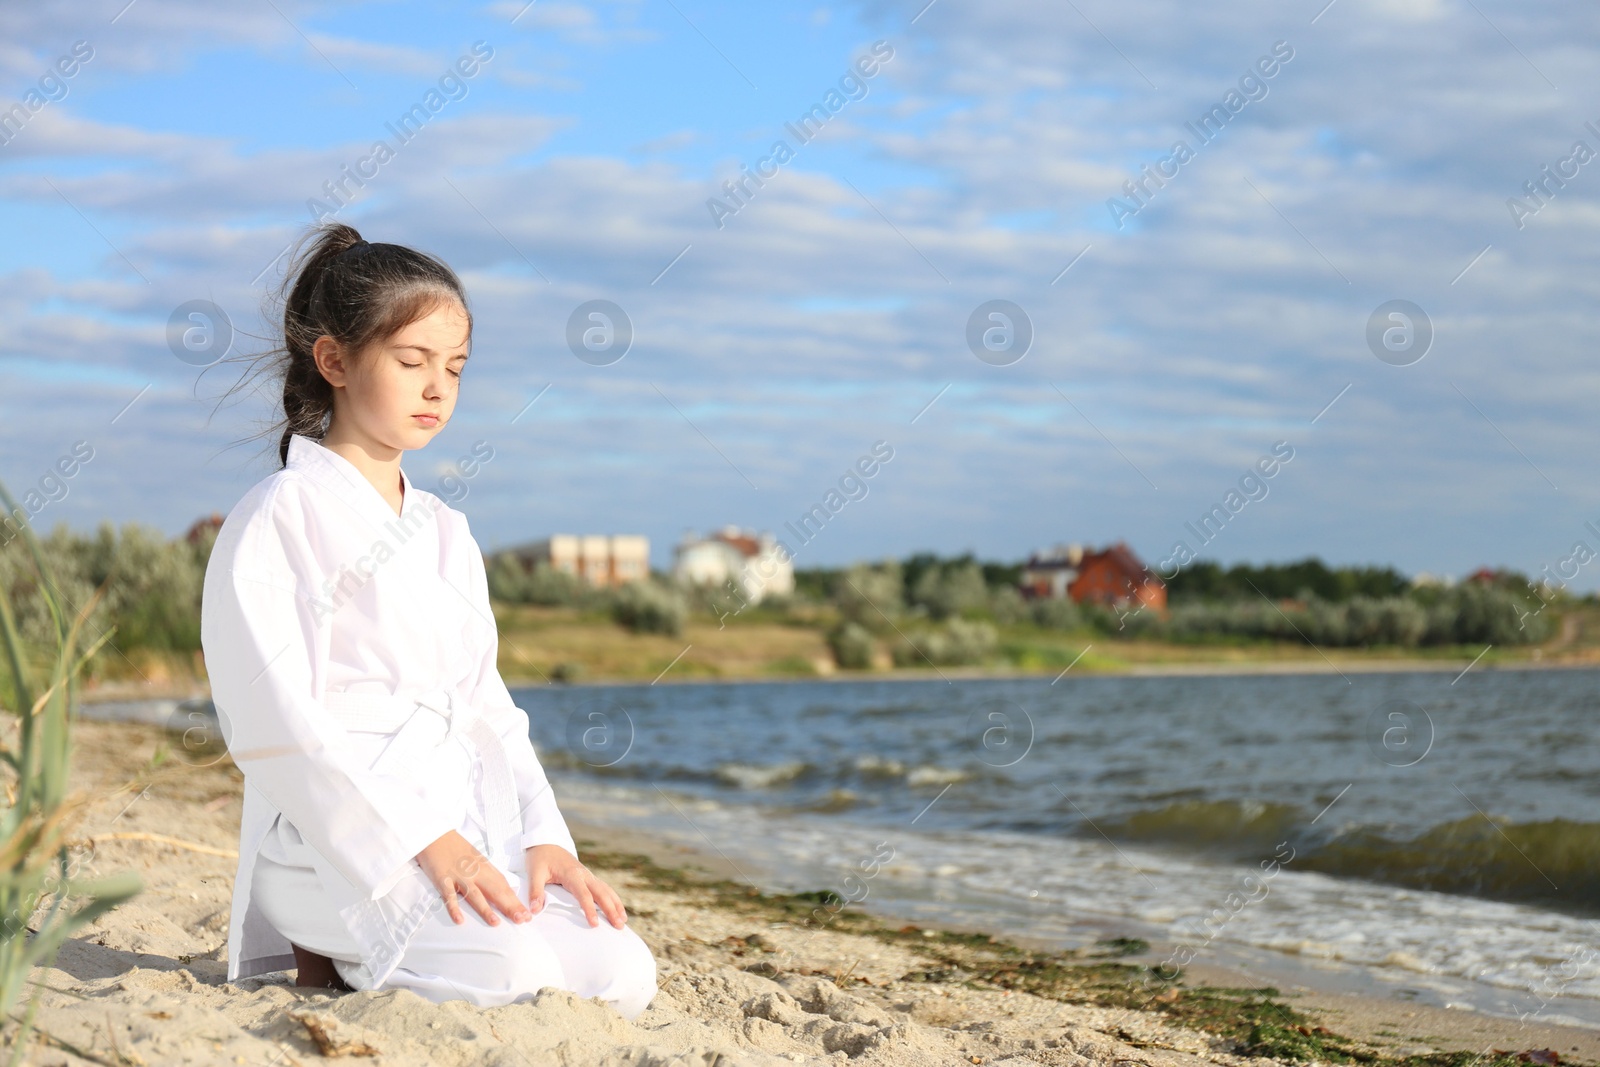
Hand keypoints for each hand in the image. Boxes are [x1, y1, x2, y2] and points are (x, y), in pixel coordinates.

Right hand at [416, 831, 531, 926]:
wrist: (435, 834)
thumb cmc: (456, 847)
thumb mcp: (477, 858)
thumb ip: (488, 874)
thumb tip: (503, 889)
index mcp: (485, 867)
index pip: (504, 886)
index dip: (516, 901)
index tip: (526, 913)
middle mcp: (475, 872)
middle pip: (495, 891)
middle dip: (509, 907)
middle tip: (522, 920)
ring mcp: (459, 875)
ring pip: (475, 895)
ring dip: (486, 909)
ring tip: (496, 923)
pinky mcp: (443, 878)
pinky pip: (449, 895)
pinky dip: (454, 908)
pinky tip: (460, 920)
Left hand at [526, 844, 626, 928]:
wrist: (545, 842)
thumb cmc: (539, 858)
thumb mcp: (534, 873)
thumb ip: (535, 891)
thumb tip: (535, 910)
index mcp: (572, 874)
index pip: (584, 894)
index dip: (590, 909)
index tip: (595, 924)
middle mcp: (584, 874)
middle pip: (602, 893)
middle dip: (611, 909)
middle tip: (619, 926)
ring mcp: (587, 875)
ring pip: (606, 890)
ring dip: (616, 904)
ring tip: (623, 921)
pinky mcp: (587, 877)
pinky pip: (603, 888)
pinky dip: (612, 898)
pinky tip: (617, 909)